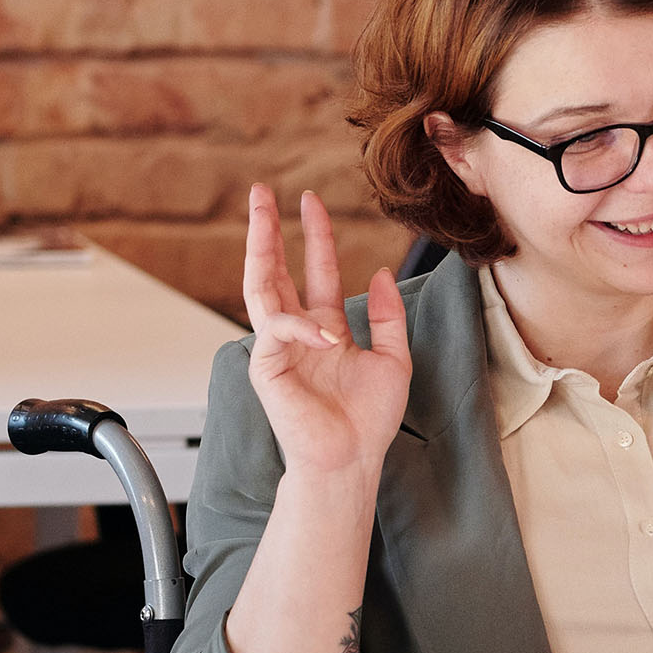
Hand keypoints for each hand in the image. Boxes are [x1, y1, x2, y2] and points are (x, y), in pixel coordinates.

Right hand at [241, 183, 411, 481]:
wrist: (352, 461)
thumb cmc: (369, 421)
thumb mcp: (393, 359)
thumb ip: (387, 316)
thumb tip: (381, 272)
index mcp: (324, 330)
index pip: (315, 273)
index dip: (314, 237)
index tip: (310, 202)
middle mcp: (297, 335)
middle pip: (274, 271)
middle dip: (266, 230)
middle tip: (262, 191)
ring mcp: (278, 349)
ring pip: (259, 287)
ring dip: (259, 247)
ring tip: (261, 212)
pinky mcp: (266, 368)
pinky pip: (277, 331)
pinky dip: (302, 327)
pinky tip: (327, 335)